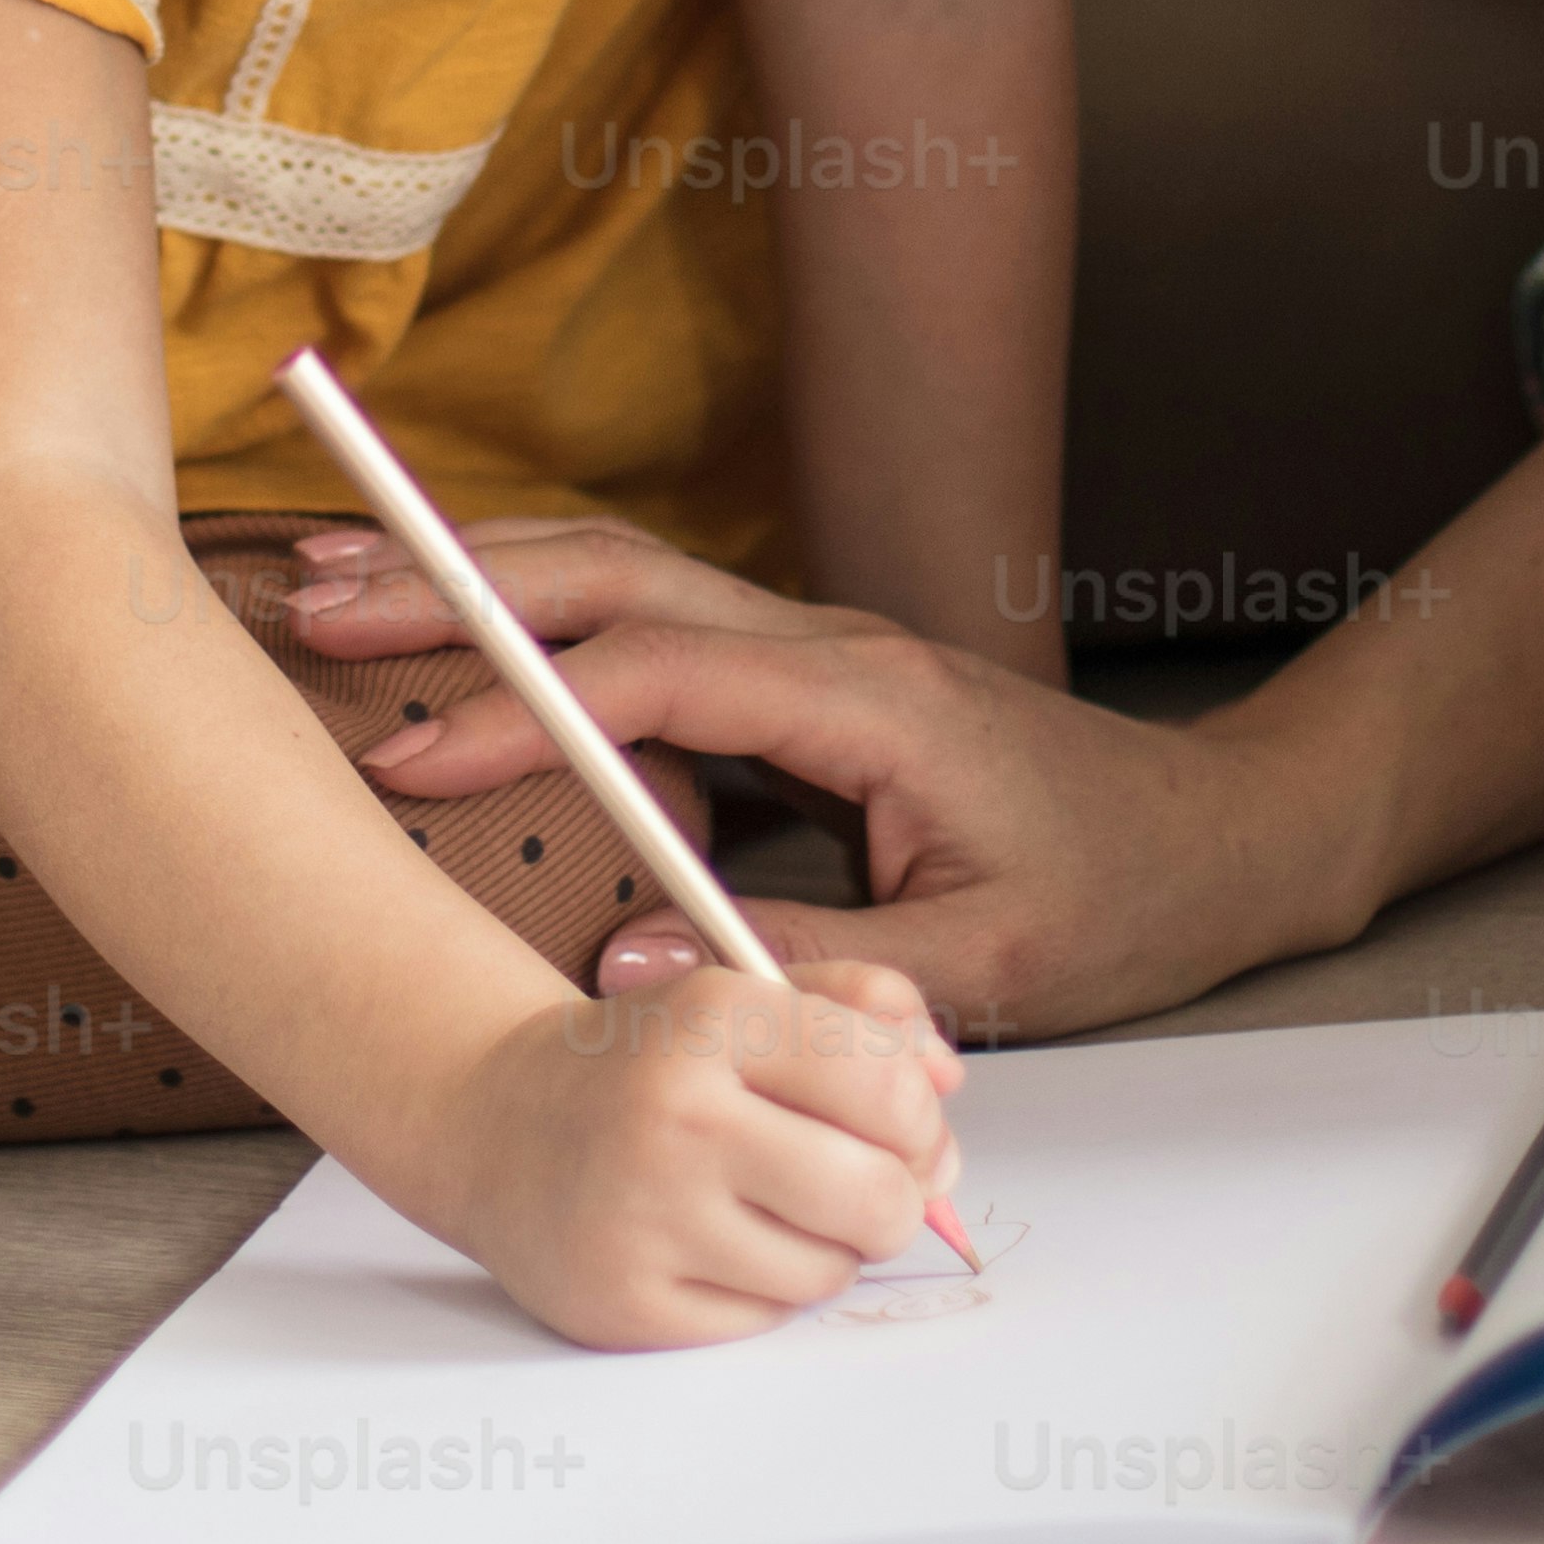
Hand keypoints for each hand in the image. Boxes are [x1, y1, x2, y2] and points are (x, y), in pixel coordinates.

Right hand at [298, 515, 1363, 1049]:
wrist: (1221, 835)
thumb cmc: (1121, 897)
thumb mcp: (987, 967)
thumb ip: (812, 966)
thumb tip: (631, 967)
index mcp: (868, 701)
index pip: (661, 676)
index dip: (528, 706)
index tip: (413, 751)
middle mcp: (832, 646)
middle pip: (617, 576)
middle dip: (463, 579)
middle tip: (322, 596)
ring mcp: (817, 652)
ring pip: (626, 580)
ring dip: (488, 577)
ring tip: (351, 586)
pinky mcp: (807, 681)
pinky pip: (656, 629)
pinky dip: (549, 621)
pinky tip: (465, 644)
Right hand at [392, 957, 966, 1347]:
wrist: (496, 1120)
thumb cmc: (647, 1062)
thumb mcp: (748, 994)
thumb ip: (866, 1011)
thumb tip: (947, 1085)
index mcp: (716, 1017)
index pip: (893, 1091)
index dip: (920, 1122)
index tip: (898, 1129)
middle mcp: (678, 1114)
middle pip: (878, 1199)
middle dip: (891, 1201)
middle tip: (855, 1183)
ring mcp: (645, 1216)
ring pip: (828, 1273)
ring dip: (821, 1249)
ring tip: (764, 1206)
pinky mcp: (624, 1302)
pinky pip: (762, 1322)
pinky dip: (757, 1292)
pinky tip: (711, 1244)